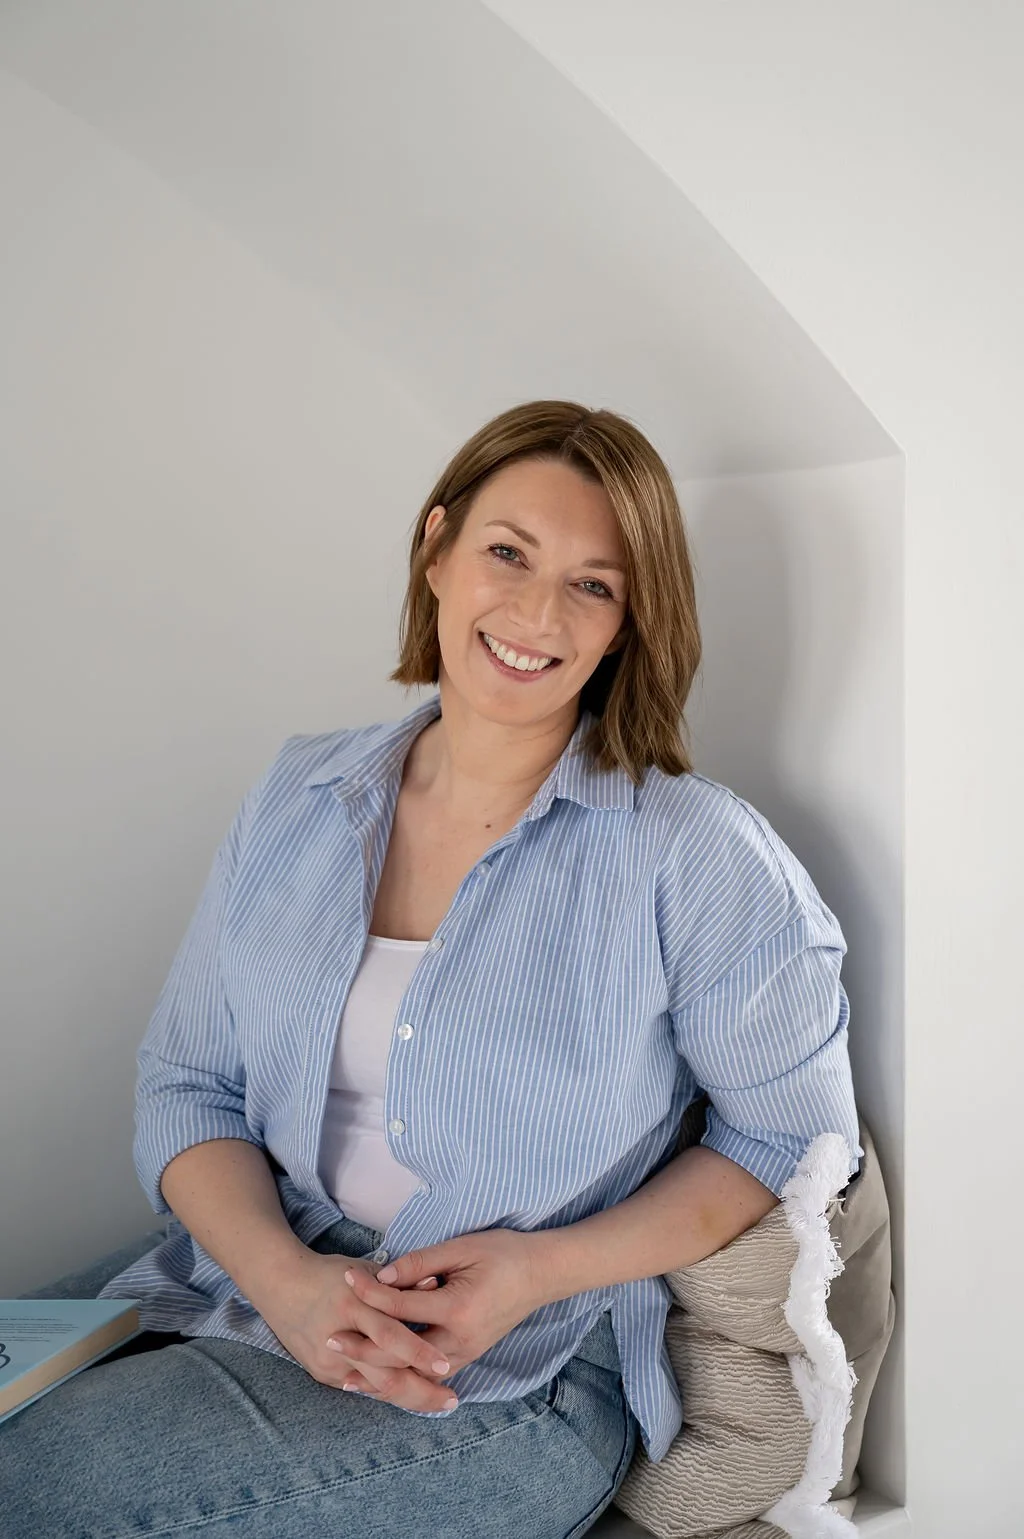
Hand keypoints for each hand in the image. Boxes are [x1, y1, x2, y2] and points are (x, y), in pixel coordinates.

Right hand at [254, 1249, 457, 1411]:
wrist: (280, 1285)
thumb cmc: (329, 1274)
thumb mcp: (364, 1269)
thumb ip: (399, 1281)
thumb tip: (436, 1283)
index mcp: (352, 1306)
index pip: (390, 1337)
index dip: (418, 1353)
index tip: (445, 1366)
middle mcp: (339, 1338)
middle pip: (384, 1375)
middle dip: (421, 1390)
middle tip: (452, 1400)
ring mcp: (327, 1362)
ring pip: (374, 1389)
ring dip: (408, 1398)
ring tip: (438, 1402)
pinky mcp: (321, 1374)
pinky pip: (361, 1388)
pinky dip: (386, 1392)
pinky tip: (410, 1396)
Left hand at [332, 1227, 552, 1397]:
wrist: (542, 1274)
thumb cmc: (504, 1254)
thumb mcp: (462, 1248)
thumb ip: (420, 1263)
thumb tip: (382, 1275)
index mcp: (458, 1308)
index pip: (401, 1307)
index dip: (370, 1293)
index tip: (345, 1280)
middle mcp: (460, 1340)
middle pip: (402, 1354)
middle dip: (364, 1349)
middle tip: (329, 1340)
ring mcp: (466, 1353)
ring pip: (414, 1374)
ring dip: (379, 1374)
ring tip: (344, 1373)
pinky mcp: (468, 1356)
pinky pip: (428, 1375)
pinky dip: (402, 1377)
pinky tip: (380, 1377)